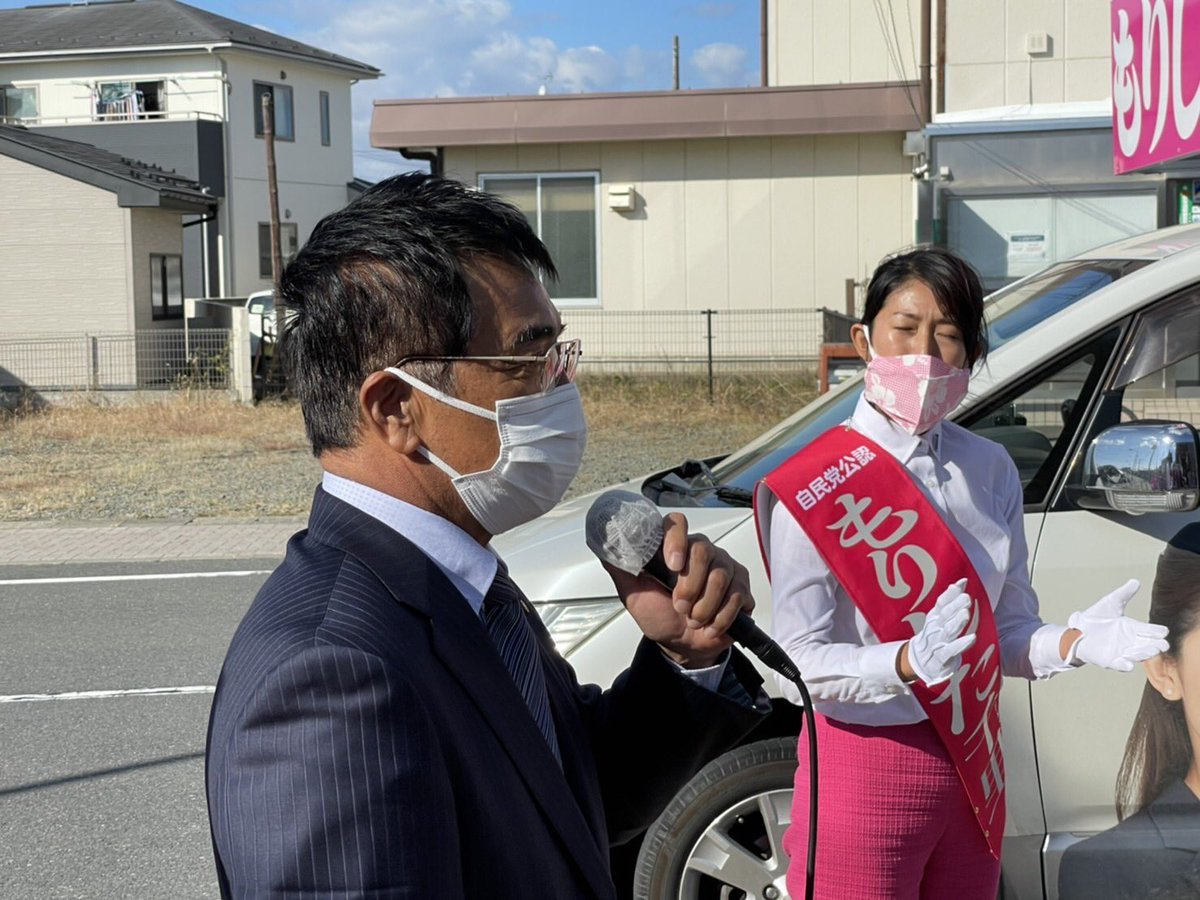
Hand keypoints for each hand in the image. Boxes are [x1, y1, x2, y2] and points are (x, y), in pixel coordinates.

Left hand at [601, 512, 753, 668]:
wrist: (683, 646)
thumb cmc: (659, 616)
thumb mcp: (634, 594)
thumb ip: (623, 568)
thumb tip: (606, 544)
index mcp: (675, 548)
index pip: (677, 524)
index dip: (676, 540)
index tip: (672, 565)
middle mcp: (702, 551)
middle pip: (703, 551)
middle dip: (689, 586)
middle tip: (679, 607)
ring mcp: (725, 567)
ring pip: (720, 576)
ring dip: (703, 606)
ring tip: (693, 619)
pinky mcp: (742, 587)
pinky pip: (737, 595)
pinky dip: (720, 617)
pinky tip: (709, 625)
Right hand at [906, 578, 976, 685]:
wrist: (919, 661)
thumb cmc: (934, 635)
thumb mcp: (940, 616)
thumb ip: (951, 599)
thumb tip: (963, 581)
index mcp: (934, 617)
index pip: (941, 603)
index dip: (951, 593)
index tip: (962, 583)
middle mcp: (935, 628)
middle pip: (945, 615)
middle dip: (955, 606)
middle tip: (966, 598)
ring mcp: (937, 642)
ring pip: (947, 631)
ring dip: (956, 622)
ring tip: (965, 614)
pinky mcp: (942, 658)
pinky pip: (951, 650)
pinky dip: (960, 644)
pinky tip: (972, 638)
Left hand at [1068, 579, 1168, 671]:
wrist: (1077, 630)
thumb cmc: (1096, 618)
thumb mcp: (1110, 603)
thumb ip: (1123, 594)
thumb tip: (1135, 581)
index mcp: (1132, 628)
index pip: (1149, 631)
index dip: (1156, 631)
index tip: (1163, 631)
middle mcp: (1130, 642)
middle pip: (1148, 645)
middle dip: (1157, 645)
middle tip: (1163, 644)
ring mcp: (1121, 652)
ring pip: (1137, 655)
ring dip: (1144, 653)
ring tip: (1151, 650)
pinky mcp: (1110, 660)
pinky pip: (1120, 665)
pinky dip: (1124, 665)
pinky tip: (1128, 664)